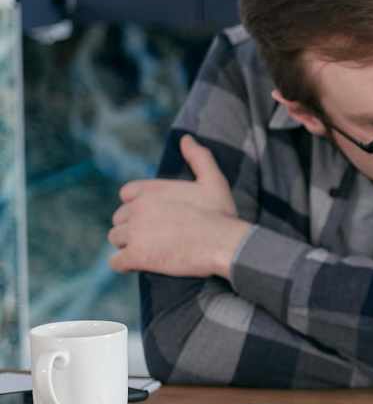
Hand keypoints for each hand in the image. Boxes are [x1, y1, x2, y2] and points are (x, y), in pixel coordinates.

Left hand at [108, 135, 250, 278]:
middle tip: (156, 237)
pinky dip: (125, 265)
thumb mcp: (213, 180)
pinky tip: (141, 265)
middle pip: (119, 220)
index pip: (126, 196)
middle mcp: (137, 209)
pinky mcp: (136, 256)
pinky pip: (116, 262)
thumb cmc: (220, 213)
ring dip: (129, 246)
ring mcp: (134, 233)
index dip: (137, 207)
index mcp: (150, 190)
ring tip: (151, 251)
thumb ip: (198, 157)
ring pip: (116, 239)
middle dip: (132, 228)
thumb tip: (186, 138)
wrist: (224, 243)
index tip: (155, 217)